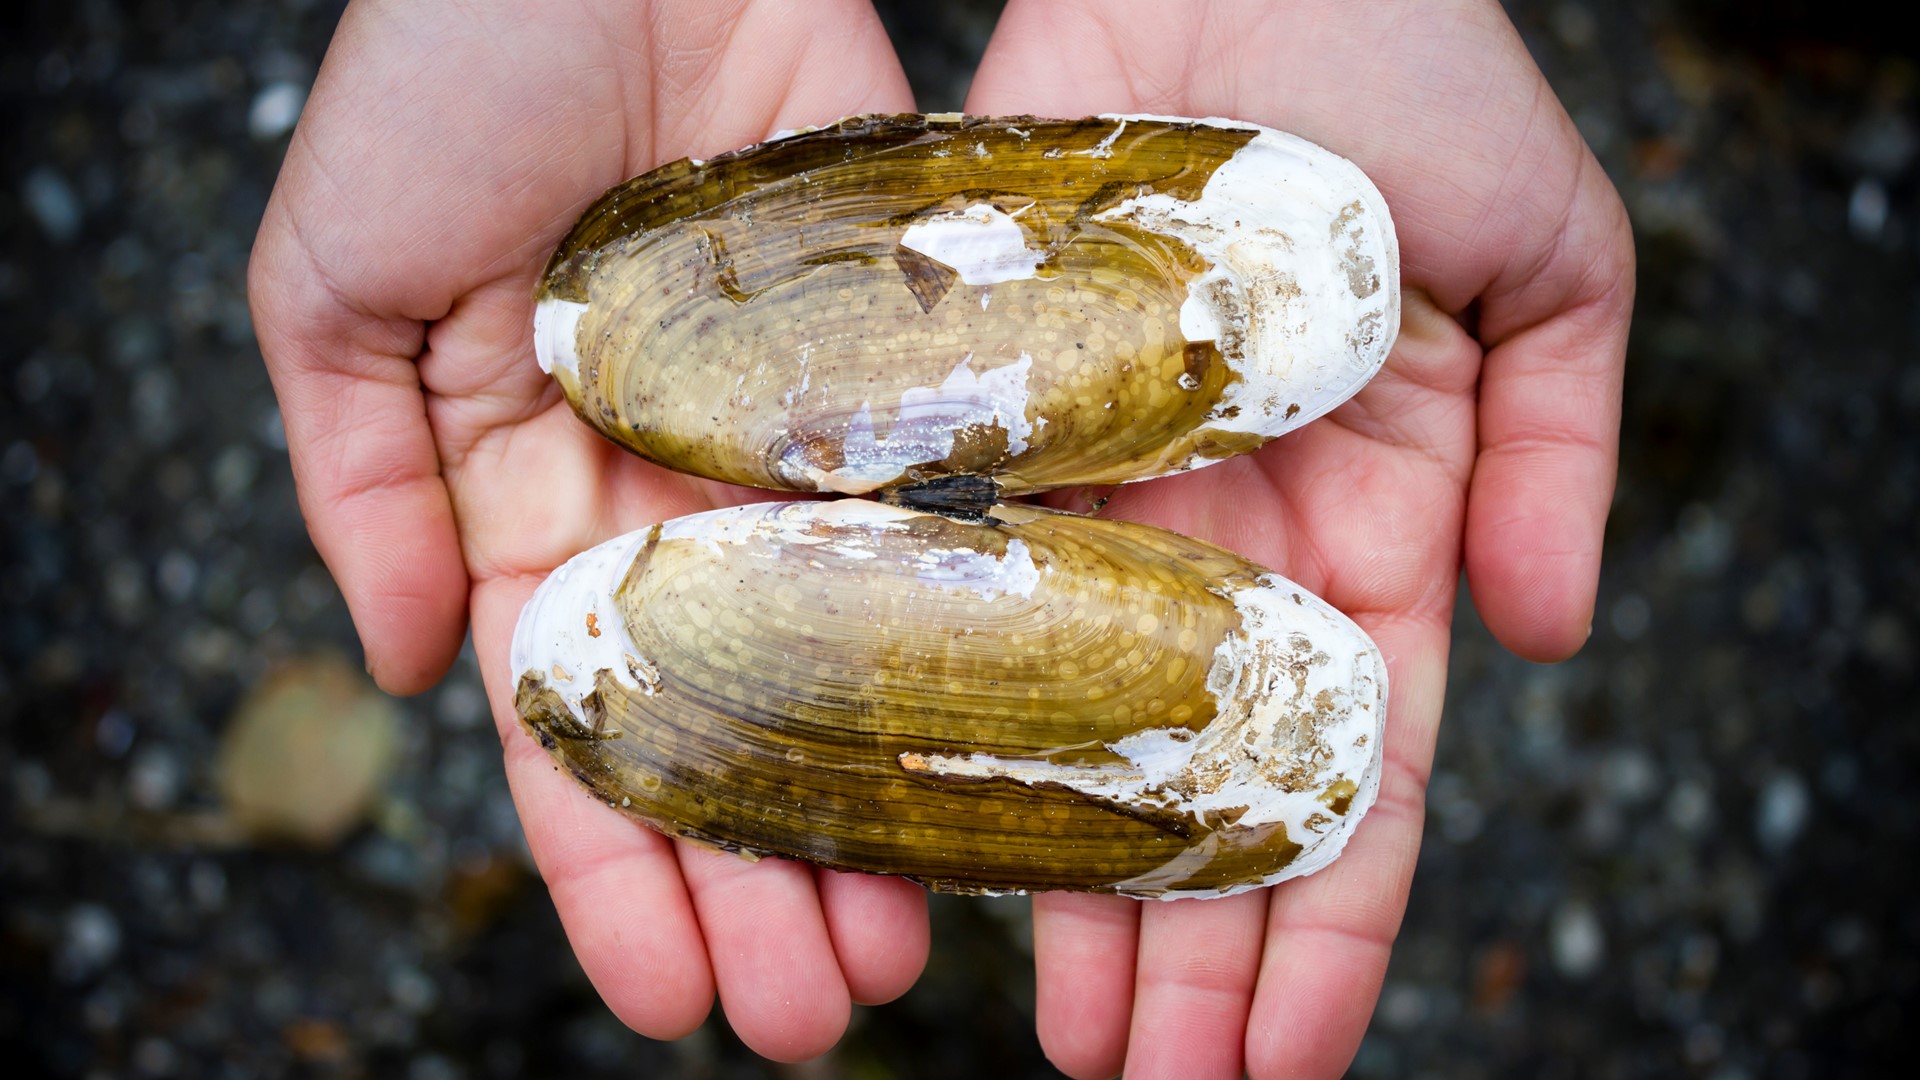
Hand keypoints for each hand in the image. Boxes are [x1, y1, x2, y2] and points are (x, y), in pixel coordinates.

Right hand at [248, 0, 928, 1060]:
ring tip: (924, 949)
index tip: (660, 996)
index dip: (615, 864)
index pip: (585, 717)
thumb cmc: (445, 65)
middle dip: (767, 876)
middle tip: (821, 1015)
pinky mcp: (920, 351)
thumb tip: (412, 671)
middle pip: (742, 716)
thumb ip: (353, 472)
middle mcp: (691, 484)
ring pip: (861, 647)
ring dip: (885, 798)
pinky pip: (960, 506)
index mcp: (542, 488)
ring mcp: (812, 428)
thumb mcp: (337, 277)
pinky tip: (1020, 749)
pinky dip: (986, 626)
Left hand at [966, 1, 1632, 1075]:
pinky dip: (912, 718)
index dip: (1327, 924)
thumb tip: (1549, 639)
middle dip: (1178, 951)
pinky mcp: (961, 430)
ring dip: (1049, 886)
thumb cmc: (1400, 62)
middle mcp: (1209, 544)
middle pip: (1186, 785)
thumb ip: (1562, 440)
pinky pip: (928, 594)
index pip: (1346, 766)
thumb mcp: (1545, 251)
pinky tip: (893, 840)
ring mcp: (1079, 497)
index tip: (1288, 1063)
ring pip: (1051, 728)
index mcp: (1360, 529)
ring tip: (1036, 1033)